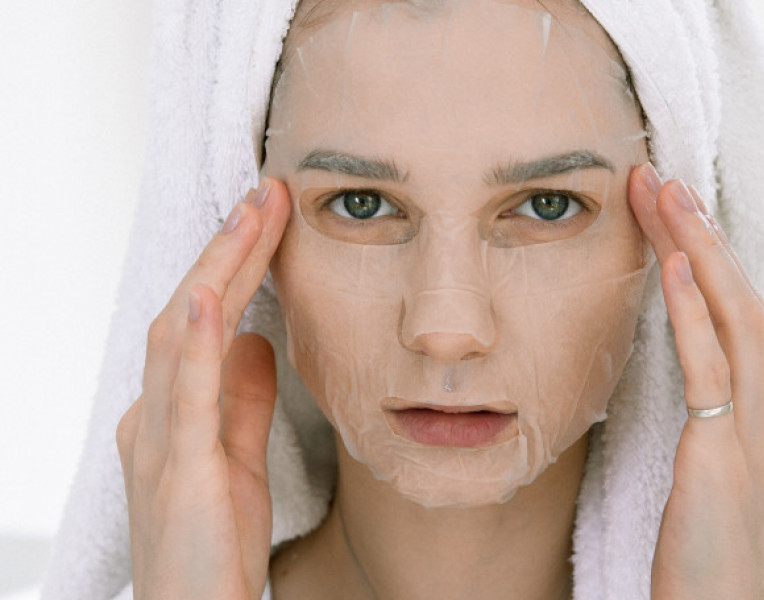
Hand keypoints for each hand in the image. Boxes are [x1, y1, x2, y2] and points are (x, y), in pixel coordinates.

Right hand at [116, 179, 290, 599]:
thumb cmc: (212, 546)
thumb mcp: (236, 457)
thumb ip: (242, 399)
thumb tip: (257, 341)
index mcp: (171, 412)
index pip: (205, 320)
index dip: (235, 265)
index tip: (270, 216)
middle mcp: (152, 416)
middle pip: (188, 312)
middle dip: (228, 249)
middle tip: (265, 191)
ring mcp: (157, 441)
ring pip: (179, 336)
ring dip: (214, 270)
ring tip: (247, 214)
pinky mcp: (177, 472)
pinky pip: (183, 397)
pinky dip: (193, 340)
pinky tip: (207, 294)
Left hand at [628, 164, 763, 599]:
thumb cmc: (706, 553)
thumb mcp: (705, 474)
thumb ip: (701, 425)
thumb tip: (683, 385)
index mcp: (761, 412)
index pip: (732, 313)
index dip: (702, 256)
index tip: (665, 211)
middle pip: (737, 298)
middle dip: (700, 233)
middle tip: (659, 179)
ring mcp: (754, 430)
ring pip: (733, 317)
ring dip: (699, 250)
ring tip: (666, 195)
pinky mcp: (723, 454)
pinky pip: (711, 369)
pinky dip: (696, 314)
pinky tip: (678, 267)